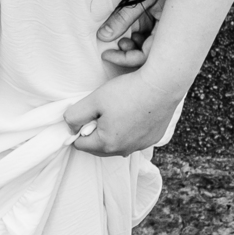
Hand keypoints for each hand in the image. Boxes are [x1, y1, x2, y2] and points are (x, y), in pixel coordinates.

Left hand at [65, 68, 182, 157]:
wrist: (163, 84)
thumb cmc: (128, 91)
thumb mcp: (93, 100)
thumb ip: (74, 115)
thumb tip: (70, 125)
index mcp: (106, 144)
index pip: (80, 145)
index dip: (79, 128)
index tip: (87, 113)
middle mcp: (124, 150)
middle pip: (98, 147)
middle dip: (95, 131)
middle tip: (103, 110)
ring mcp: (140, 146)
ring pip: (117, 143)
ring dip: (113, 131)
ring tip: (119, 110)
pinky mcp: (153, 138)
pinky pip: (134, 138)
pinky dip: (130, 129)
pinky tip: (134, 112)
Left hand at [97, 0, 166, 69]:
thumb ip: (122, 17)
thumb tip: (103, 36)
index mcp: (171, 30)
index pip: (146, 57)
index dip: (125, 59)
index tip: (106, 55)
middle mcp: (172, 32)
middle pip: (149, 55)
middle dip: (130, 53)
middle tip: (115, 46)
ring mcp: (169, 27)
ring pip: (149, 45)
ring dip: (134, 44)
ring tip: (122, 38)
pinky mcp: (165, 21)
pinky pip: (151, 35)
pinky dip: (139, 36)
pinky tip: (133, 31)